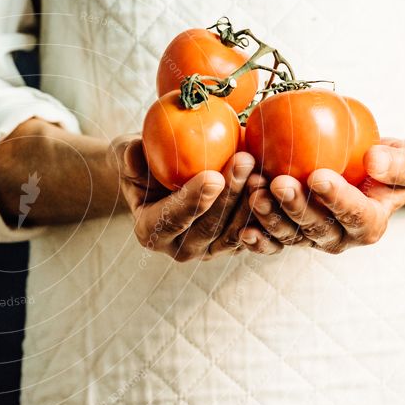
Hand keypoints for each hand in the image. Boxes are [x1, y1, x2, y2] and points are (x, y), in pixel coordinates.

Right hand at [109, 135, 269, 260]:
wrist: (164, 176)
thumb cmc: (144, 160)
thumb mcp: (128, 153)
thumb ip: (128, 155)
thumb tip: (135, 154)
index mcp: (150, 232)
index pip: (172, 219)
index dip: (193, 201)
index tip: (212, 177)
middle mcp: (179, 248)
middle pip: (209, 226)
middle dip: (229, 195)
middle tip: (245, 160)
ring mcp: (210, 250)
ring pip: (235, 231)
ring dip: (252, 203)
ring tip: (263, 170)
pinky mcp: (234, 244)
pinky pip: (254, 233)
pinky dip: (266, 212)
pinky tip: (276, 183)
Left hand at [245, 138, 404, 252]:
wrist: (368, 175)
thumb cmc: (389, 166)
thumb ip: (397, 164)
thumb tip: (375, 160)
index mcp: (370, 224)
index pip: (354, 214)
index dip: (336, 198)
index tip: (318, 176)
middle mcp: (339, 237)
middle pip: (315, 227)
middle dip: (295, 206)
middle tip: (278, 183)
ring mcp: (311, 239)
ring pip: (288, 234)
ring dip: (268, 215)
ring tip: (253, 190)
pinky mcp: (289, 235)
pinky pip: (270, 242)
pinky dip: (256, 239)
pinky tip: (241, 230)